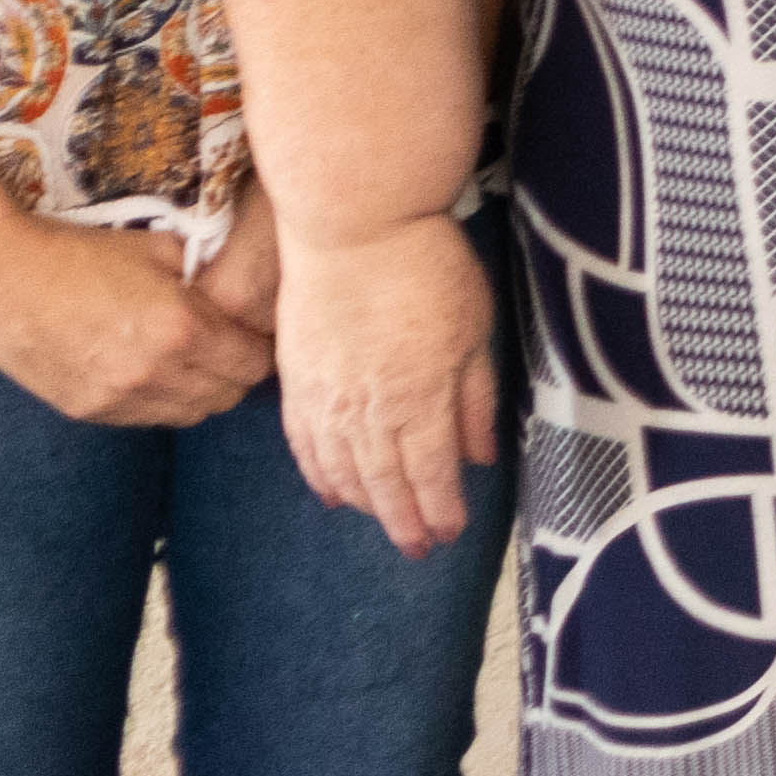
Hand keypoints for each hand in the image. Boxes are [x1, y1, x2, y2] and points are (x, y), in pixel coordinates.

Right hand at [0, 213, 277, 430]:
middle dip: (238, 372)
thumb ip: (206, 276)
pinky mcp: (88, 411)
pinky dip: (164, 402)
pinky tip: (156, 374)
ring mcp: (119, 398)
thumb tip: (237, 292)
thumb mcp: (159, 249)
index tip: (258, 334)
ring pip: (192, 414)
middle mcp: (156, 372)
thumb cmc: (80, 253)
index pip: (252, 362)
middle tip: (233, 349)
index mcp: (182, 328)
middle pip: (228, 394)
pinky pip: (148, 419)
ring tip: (196, 363)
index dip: (261, 348)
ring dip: (203, 392)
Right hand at [273, 215, 503, 554]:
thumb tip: (479, 456)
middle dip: (402, 520)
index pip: (431, 474)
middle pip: (384, 482)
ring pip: (342, 469)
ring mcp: (325, 398)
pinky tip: (331, 491)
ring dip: (364, 503)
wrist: (352, 226)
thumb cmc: (428, 268)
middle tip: (416, 549)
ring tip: (381, 523)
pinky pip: (305, 442)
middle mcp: (368, 411)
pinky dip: (319, 473)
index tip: (448, 534)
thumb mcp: (475, 331)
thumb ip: (474, 399)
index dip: (439, 509)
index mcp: (419, 401)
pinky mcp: (296, 379)